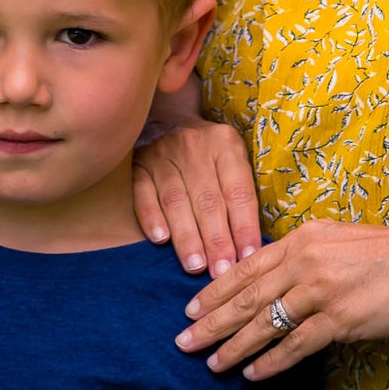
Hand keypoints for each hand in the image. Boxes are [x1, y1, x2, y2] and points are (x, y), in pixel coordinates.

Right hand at [133, 115, 261, 275]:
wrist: (166, 116)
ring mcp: (162, 152)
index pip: (238, 191)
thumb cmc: (207, 152)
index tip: (248, 259)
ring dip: (187, 236)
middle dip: (216, 240)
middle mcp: (194, 145)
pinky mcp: (136, 162)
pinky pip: (143, 192)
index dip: (244, 227)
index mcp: (225, 144)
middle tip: (222, 273)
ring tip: (195, 266)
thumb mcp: (230, 158)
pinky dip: (151, 217)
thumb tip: (251, 249)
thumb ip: (239, 194)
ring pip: (176, 199)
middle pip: (208, 199)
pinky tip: (160, 239)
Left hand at [178, 214, 388, 381]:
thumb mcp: (339, 239)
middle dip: (211, 321)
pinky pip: (296, 344)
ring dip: (234, 346)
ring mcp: (322, 289)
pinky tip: (253, 374)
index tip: (191, 308)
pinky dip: (271, 361)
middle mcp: (305, 260)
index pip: (248, 267)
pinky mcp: (342, 317)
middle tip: (183, 341)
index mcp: (303, 238)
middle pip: (247, 296)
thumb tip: (281, 276)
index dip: (216, 290)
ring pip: (265, 322)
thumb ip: (308, 255)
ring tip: (211, 362)